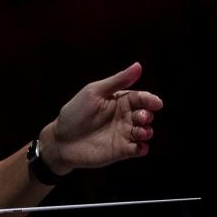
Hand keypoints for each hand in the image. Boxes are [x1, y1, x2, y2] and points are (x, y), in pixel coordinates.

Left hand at [42, 62, 162, 173]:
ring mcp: (123, 134)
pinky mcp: (121, 150)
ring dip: (146, 131)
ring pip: (144, 132)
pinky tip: (139, 147)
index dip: (150, 100)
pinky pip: (138, 150)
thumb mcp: (94, 93)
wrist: (60, 140)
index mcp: (120, 101)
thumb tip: (138, 65)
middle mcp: (124, 117)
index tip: (155, 103)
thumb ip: (117, 81)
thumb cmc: (75, 113)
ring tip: (141, 132)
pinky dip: (142, 148)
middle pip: (145, 114)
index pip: (140, 98)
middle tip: (141, 117)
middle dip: (146, 116)